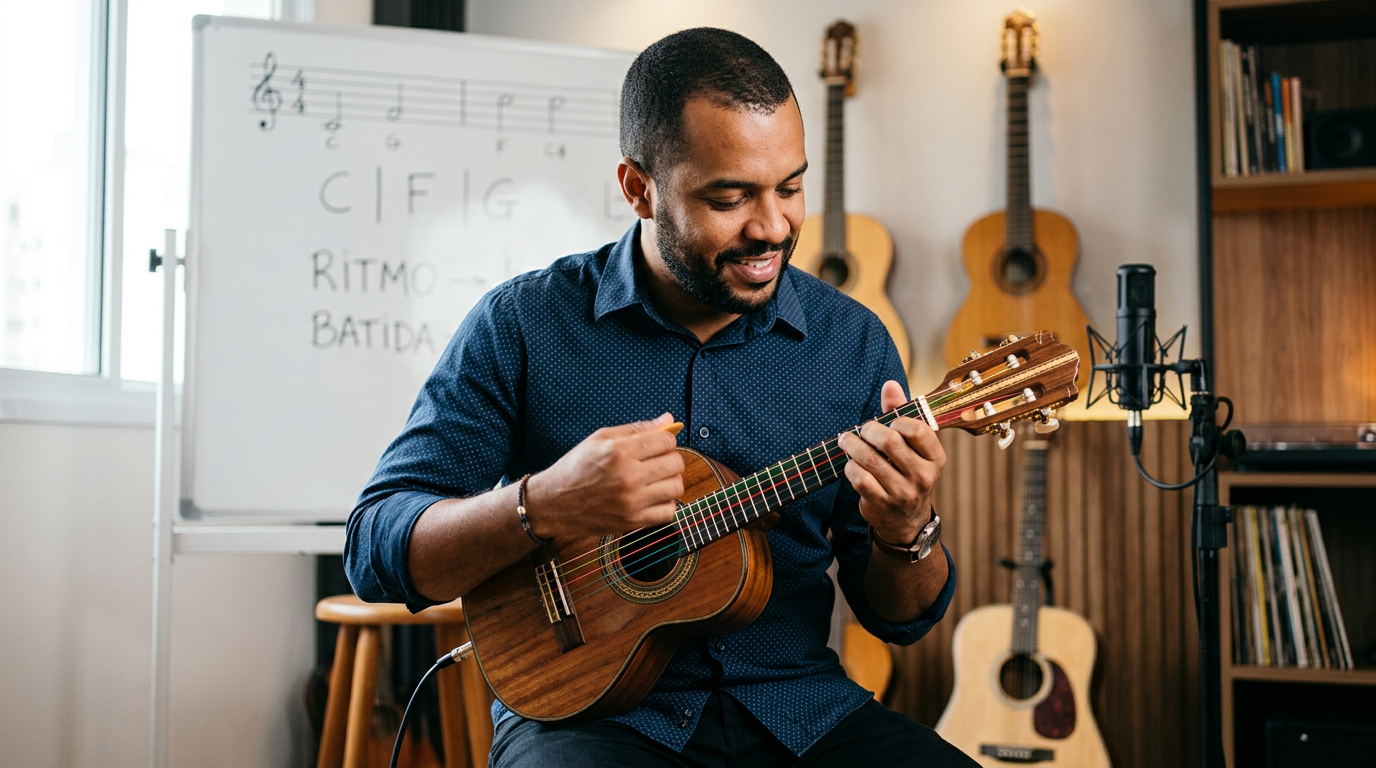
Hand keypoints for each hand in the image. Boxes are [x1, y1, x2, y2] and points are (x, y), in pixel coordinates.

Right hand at [522, 413, 684, 537]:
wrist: (553, 503)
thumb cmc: (575, 468)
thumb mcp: (600, 438)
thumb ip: (637, 429)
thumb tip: (668, 420)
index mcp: (619, 452)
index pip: (666, 441)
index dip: (666, 439)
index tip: (658, 444)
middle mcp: (628, 477)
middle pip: (675, 463)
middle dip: (670, 458)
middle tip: (656, 461)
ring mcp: (631, 502)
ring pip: (676, 487)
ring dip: (670, 481)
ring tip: (655, 479)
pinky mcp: (632, 522)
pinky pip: (668, 512)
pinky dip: (665, 504)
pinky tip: (652, 497)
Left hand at [838, 380, 945, 543]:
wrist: (906, 520)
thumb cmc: (906, 471)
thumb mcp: (911, 446)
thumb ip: (900, 413)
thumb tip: (890, 384)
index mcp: (935, 458)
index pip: (917, 429)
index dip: (896, 420)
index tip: (886, 423)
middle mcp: (923, 476)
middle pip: (890, 441)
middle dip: (869, 430)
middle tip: (861, 430)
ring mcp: (903, 493)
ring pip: (870, 459)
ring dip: (853, 445)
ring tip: (846, 440)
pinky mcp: (882, 504)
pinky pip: (859, 478)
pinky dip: (850, 467)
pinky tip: (850, 464)